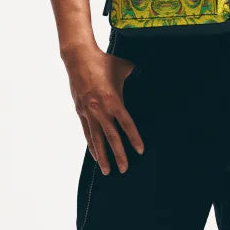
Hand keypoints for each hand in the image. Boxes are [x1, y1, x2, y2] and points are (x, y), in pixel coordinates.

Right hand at [62, 44, 144, 174]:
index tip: (140, 150)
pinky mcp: (81, 111)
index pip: (126, 124)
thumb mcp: (124, 67)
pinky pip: (87, 132)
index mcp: (113, 100)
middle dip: (119, 154)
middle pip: (112, 137)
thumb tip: (150, 76)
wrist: (79, 58)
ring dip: (103, 156)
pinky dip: (92, 146)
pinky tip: (96, 156)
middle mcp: (101, 110)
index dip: (134, 138)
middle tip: (124, 169)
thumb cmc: (103, 61)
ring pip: (97, 139)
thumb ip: (136, 75)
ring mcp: (89, 112)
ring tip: (108, 171)